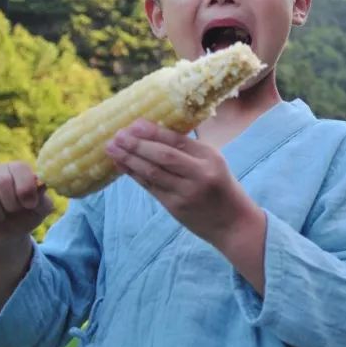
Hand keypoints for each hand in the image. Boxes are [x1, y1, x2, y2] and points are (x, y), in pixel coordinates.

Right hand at [0, 162, 53, 252]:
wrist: (3, 236)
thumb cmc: (24, 217)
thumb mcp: (40, 210)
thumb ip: (43, 198)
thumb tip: (40, 185)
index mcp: (17, 169)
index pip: (20, 168)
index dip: (25, 189)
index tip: (29, 205)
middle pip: (2, 181)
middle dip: (11, 204)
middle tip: (12, 212)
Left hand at [105, 119, 264, 247]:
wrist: (233, 223)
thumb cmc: (222, 188)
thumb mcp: (215, 163)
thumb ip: (190, 151)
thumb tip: (157, 133)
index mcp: (210, 157)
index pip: (178, 141)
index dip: (154, 132)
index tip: (135, 123)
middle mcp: (198, 174)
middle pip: (163, 156)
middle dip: (137, 144)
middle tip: (117, 134)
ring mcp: (186, 192)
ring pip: (152, 172)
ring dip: (130, 159)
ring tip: (112, 147)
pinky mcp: (175, 207)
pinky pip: (150, 187)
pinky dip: (134, 175)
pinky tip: (122, 165)